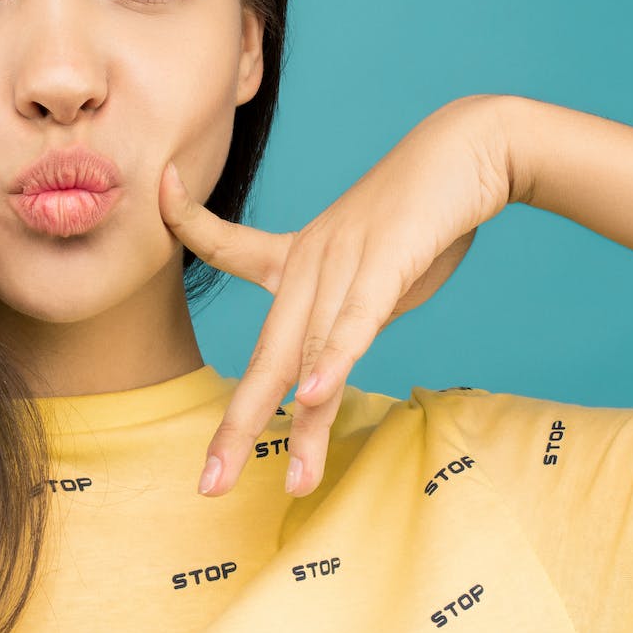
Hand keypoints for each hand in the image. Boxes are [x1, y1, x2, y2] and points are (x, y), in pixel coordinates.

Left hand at [162, 95, 518, 497]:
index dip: (186, 218)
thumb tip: (338, 367)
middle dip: (237, 427)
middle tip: (209, 486)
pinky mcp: (384, 263)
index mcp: (303, 254)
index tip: (158, 189)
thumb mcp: (378, 270)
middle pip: (265, 353)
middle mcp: (311, 262)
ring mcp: (343, 262)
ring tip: (294, 483)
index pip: (227, 242)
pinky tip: (313, 398)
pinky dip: (334, 361)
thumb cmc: (426, 212)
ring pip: (309, 355)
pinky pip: (353, 321)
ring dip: (303, 427)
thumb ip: (352, 319)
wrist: (473, 147)